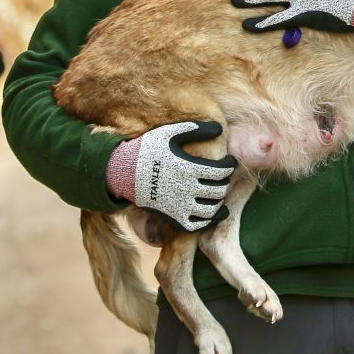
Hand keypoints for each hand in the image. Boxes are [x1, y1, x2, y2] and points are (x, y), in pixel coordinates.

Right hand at [105, 121, 232, 230]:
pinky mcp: (173, 218)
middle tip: (224, 177)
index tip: (230, 163)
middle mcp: (187, 189)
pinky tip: (215, 212)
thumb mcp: (169, 133)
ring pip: (211, 209)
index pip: (220, 171)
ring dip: (219, 201)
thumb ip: (195, 130)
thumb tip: (219, 128)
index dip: (230, 166)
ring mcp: (180, 206)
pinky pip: (197, 225)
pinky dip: (210, 220)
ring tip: (219, 192)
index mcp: (188, 168)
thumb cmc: (148, 150)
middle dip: (225, 183)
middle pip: (218, 190)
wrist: (123, 172)